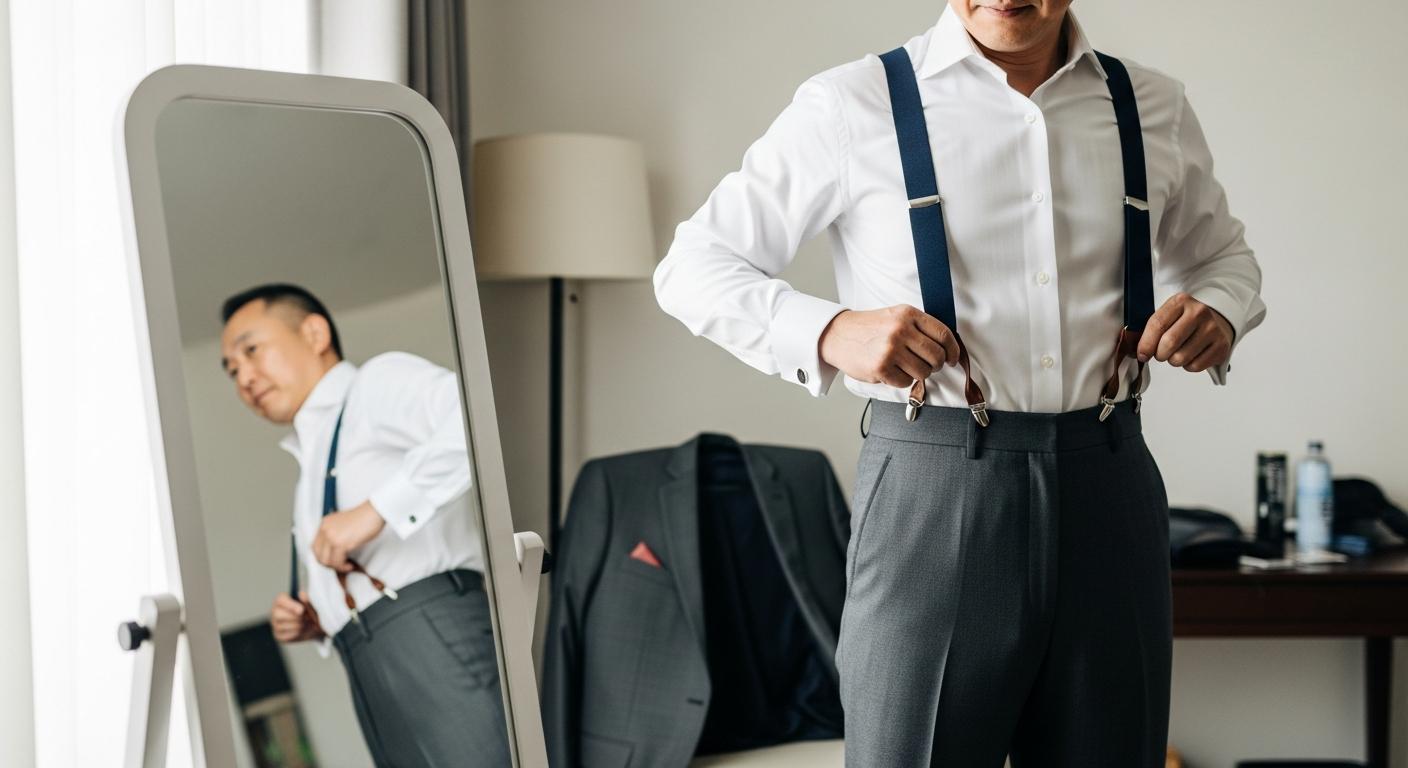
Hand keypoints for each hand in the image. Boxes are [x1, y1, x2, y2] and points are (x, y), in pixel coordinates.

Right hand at [270, 591, 324, 642]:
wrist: (314, 625)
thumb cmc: (310, 610)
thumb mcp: (310, 603)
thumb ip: (306, 599)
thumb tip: (301, 594)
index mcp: (281, 600)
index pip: (280, 600)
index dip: (291, 605)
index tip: (301, 610)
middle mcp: (275, 611)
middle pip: (279, 614)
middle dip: (296, 617)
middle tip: (307, 617)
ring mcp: (275, 624)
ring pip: (285, 626)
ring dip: (299, 625)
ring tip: (307, 622)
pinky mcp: (279, 635)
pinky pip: (288, 636)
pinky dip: (298, 633)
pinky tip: (303, 629)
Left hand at [312, 501, 385, 571]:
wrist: (374, 512)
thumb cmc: (366, 517)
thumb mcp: (345, 525)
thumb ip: (337, 536)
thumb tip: (336, 553)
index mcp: (325, 523)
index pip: (316, 546)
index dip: (324, 557)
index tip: (334, 561)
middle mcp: (325, 529)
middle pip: (318, 555)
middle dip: (329, 564)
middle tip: (341, 566)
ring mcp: (331, 536)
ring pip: (326, 560)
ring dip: (337, 567)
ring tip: (348, 566)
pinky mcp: (339, 543)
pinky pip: (337, 562)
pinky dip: (343, 567)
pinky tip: (351, 565)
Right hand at [818, 305, 960, 387]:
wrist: (839, 335)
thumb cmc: (870, 328)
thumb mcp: (896, 316)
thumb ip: (920, 328)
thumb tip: (947, 348)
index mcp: (907, 314)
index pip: (943, 334)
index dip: (953, 350)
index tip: (953, 358)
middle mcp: (900, 330)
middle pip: (936, 356)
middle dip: (937, 365)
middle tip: (929, 365)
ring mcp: (890, 350)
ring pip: (923, 372)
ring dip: (919, 373)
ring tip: (907, 367)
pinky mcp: (881, 368)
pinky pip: (906, 382)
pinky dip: (902, 380)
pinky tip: (893, 371)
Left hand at [1136, 292, 1233, 372]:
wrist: (1215, 321)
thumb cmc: (1184, 322)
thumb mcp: (1167, 316)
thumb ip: (1150, 330)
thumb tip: (1137, 352)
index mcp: (1181, 301)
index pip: (1157, 324)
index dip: (1146, 344)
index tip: (1142, 354)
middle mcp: (1199, 312)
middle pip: (1169, 343)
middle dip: (1159, 354)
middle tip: (1161, 354)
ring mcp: (1213, 328)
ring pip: (1181, 358)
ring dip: (1173, 361)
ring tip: (1177, 352)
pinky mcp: (1221, 345)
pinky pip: (1195, 366)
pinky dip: (1188, 366)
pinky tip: (1191, 355)